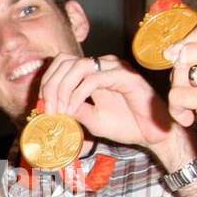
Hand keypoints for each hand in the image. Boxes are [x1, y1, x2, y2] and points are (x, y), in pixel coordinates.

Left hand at [38, 54, 187, 160]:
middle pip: (66, 61)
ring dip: (62, 90)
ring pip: (78, 67)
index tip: (42, 105)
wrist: (154, 134)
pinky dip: (78, 95)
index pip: (63, 64)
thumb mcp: (91, 118)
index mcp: (95, 71)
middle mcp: (103, 65)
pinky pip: (93, 79)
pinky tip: (73, 109)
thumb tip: (51, 106)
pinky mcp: (125, 76)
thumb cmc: (127, 125)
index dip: (47, 82)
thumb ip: (73, 109)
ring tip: (59, 110)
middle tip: (47, 109)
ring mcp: (115, 68)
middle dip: (50, 86)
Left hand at [165, 20, 196, 184]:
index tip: (182, 62)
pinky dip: (177, 110)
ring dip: (178, 93)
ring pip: (181, 72)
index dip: (186, 43)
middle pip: (189, 48)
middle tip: (187, 92)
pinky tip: (190, 120)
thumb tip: (180, 49)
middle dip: (179, 72)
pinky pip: (179, 95)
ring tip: (190, 109)